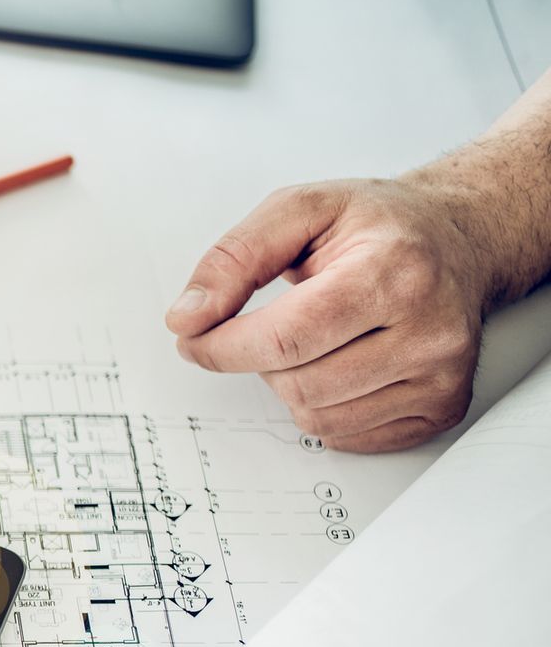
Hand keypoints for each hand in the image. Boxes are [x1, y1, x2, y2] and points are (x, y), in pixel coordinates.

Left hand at [165, 178, 495, 452]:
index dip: (222, 347)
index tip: (195, 338)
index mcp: (395, 271)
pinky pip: (345, 437)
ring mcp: (441, 376)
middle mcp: (431, 329)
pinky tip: (343, 363)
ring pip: (316, 418)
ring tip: (317, 338)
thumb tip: (187, 317)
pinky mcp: (441, 409)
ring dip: (291, 385)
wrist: (457, 239)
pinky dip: (323, 407)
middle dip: (261, 361)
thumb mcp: (300, 210)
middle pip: (298, 384)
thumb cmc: (378, 226)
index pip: (286, 339)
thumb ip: (234, 258)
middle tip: (274, 324)